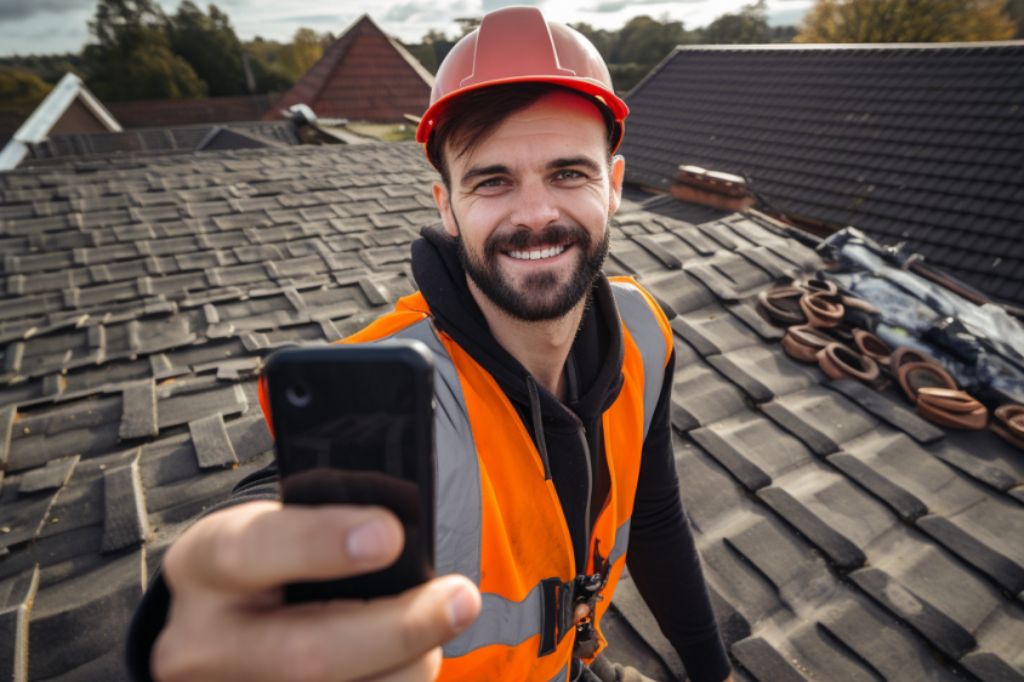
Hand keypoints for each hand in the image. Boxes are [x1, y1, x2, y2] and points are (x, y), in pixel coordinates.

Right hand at [152, 501, 479, 681]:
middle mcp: (204, 645)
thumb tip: (411, 536)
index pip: (253, 550)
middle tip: (460, 599)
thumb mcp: (273, 527)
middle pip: (305, 654)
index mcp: (206, 564)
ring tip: (434, 631)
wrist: (213, 630)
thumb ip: (328, 526)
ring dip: (410, 666)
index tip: (389, 535)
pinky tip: (412, 659)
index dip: (321, 543)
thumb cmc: (261, 567)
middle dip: (399, 629)